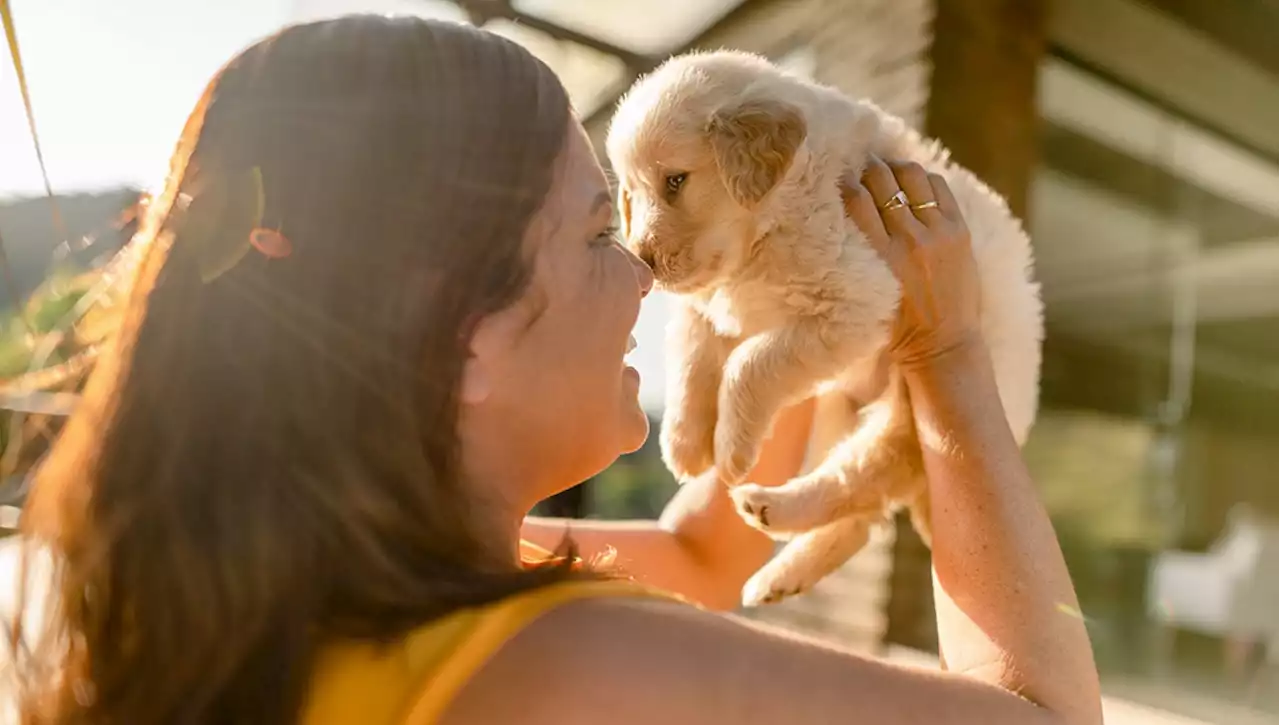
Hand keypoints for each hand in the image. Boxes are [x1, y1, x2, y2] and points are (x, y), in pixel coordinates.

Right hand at [842, 157, 982, 368]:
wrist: (943, 346)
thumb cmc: (896, 327)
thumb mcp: (866, 291)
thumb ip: (859, 252)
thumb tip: (846, 208)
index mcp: (880, 258)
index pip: (856, 200)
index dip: (845, 181)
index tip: (838, 175)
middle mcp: (909, 240)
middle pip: (882, 180)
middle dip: (868, 167)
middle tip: (860, 164)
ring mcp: (938, 233)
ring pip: (912, 175)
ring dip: (896, 168)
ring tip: (888, 170)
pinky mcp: (959, 231)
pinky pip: (938, 187)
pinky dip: (923, 179)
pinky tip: (914, 184)